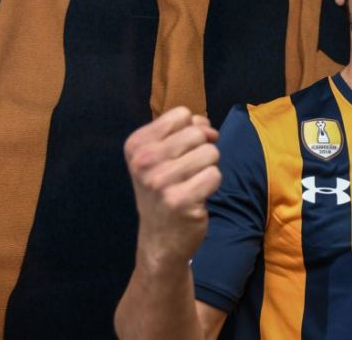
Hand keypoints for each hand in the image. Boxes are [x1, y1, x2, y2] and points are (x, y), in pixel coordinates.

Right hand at [124, 107, 220, 269]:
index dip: (192, 128)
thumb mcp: (160, 155)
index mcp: (136, 144)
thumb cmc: (165, 188)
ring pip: (211, 153)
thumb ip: (182, 130)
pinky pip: (215, 175)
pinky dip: (212, 185)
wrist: (160, 237)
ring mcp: (160, 182)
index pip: (181, 115)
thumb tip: (204, 124)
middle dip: (203, 148)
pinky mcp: (180, 200)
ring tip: (193, 183)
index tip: (183, 149)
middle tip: (190, 170)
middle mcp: (144, 161)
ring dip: (209, 167)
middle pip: (198, 132)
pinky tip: (197, 196)